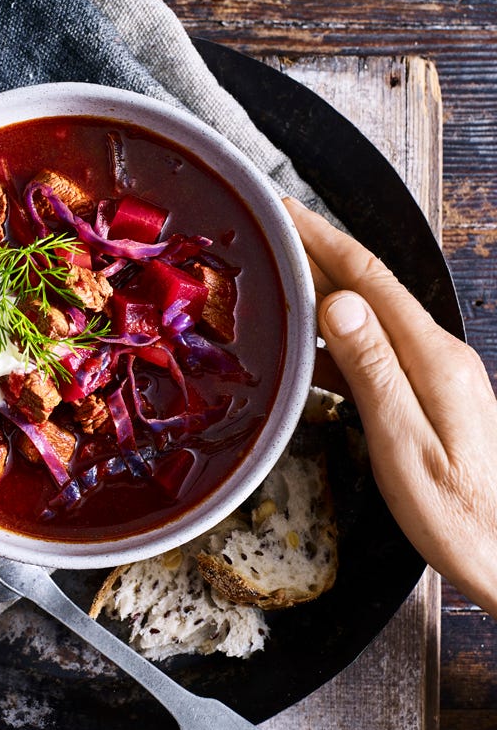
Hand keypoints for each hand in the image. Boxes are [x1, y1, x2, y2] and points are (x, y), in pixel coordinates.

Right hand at [286, 198, 496, 616]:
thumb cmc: (456, 513)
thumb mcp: (403, 443)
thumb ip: (372, 370)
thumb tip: (338, 306)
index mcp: (432, 357)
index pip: (369, 280)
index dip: (323, 241)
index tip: (286, 215)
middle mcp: (438, 353)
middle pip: (369, 288)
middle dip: (319, 252)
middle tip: (273, 234)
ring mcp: (435, 370)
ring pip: (368, 316)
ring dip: (323, 292)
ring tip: (279, 281)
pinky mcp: (429, 391)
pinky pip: (373, 350)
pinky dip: (335, 338)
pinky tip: (310, 346)